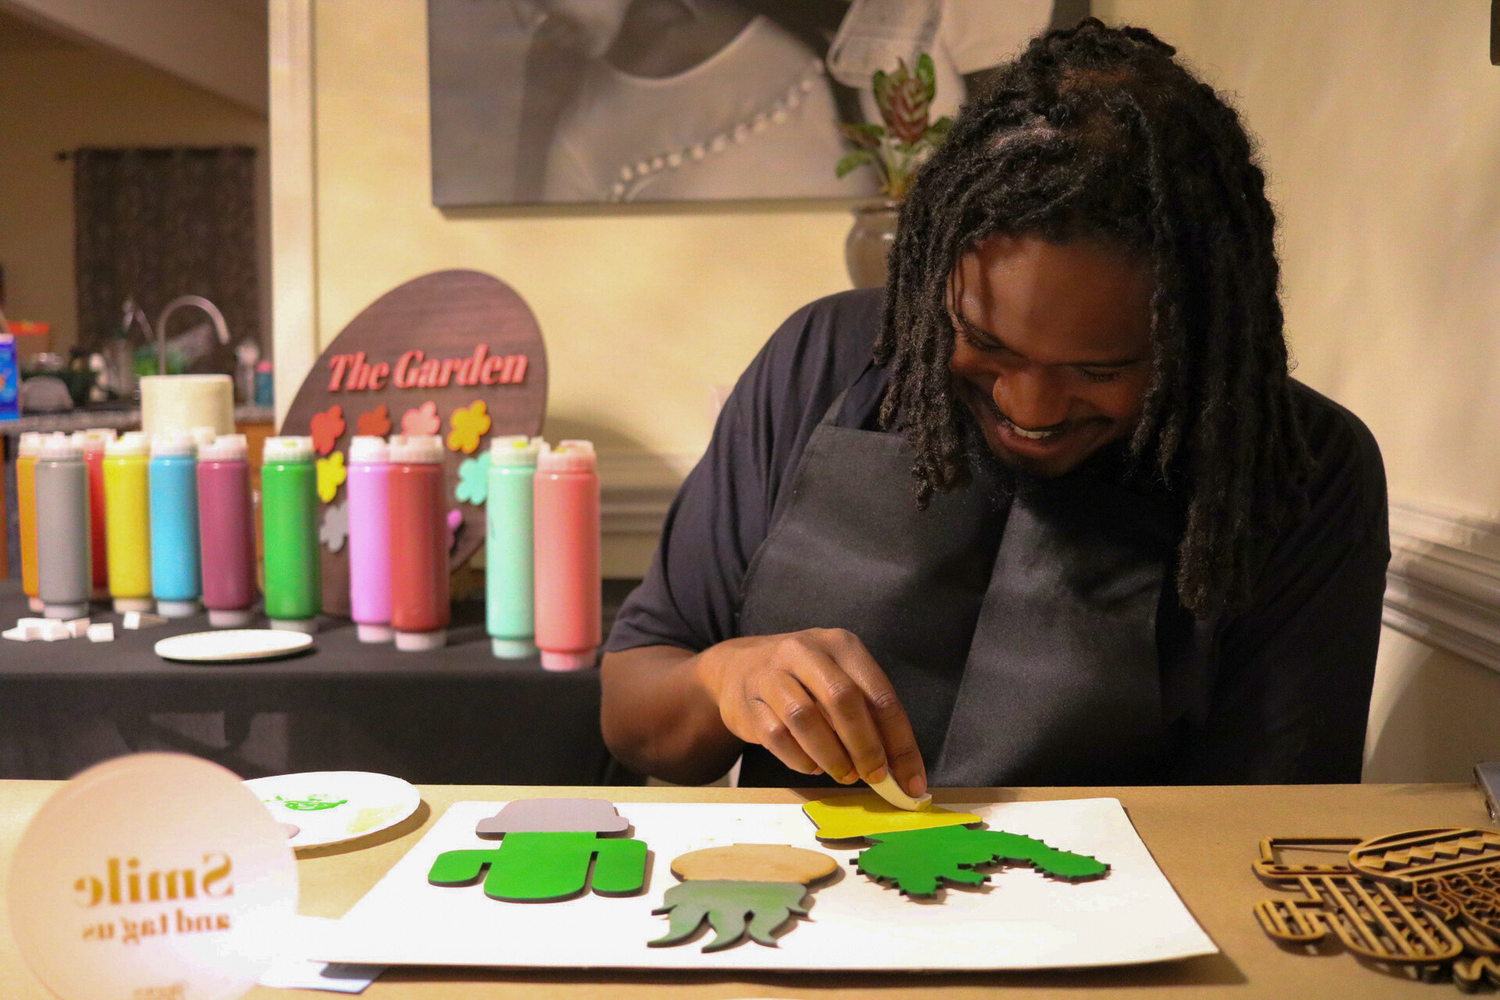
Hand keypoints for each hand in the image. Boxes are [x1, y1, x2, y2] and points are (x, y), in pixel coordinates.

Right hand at [694, 628, 926, 797]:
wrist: (738, 669)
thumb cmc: (803, 680)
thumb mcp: (838, 679)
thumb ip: (868, 716)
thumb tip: (899, 770)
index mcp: (841, 644)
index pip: (879, 695)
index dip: (900, 743)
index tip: (911, 781)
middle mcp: (806, 651)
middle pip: (843, 700)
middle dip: (866, 747)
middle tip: (875, 777)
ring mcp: (772, 673)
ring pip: (806, 719)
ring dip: (833, 756)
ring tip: (845, 774)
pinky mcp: (749, 701)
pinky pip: (777, 737)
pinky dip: (801, 760)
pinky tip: (813, 766)